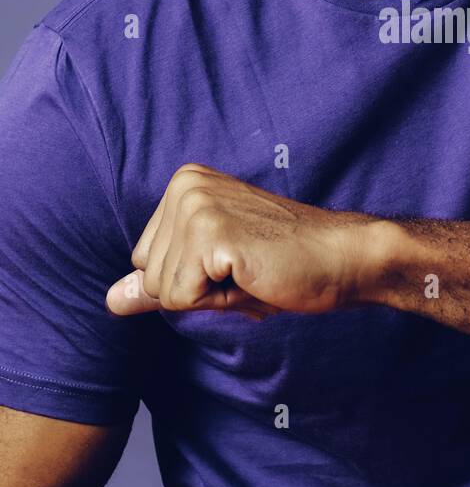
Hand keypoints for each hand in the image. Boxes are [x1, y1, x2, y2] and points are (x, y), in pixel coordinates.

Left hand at [105, 163, 377, 318]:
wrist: (342, 257)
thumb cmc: (286, 263)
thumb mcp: (213, 271)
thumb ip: (160, 283)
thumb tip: (111, 299)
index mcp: (184, 184)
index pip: (144, 261)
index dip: (191, 278)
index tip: (235, 262)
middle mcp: (184, 185)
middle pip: (148, 275)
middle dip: (196, 289)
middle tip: (246, 269)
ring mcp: (197, 206)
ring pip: (163, 291)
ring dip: (210, 297)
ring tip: (251, 271)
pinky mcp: (211, 233)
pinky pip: (182, 298)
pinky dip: (219, 302)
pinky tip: (253, 274)